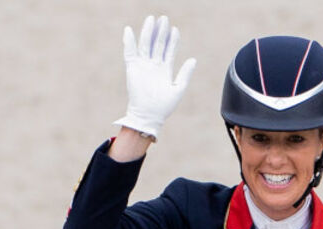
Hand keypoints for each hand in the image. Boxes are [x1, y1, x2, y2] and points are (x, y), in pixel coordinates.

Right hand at [114, 14, 194, 138]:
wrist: (149, 116)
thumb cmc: (164, 106)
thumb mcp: (178, 89)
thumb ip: (185, 74)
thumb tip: (193, 59)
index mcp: (165, 69)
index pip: (169, 50)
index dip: (172, 40)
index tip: (175, 29)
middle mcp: (153, 65)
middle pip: (157, 44)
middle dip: (161, 32)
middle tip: (163, 18)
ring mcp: (143, 66)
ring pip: (145, 45)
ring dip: (148, 32)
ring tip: (152, 20)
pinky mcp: (132, 68)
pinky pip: (129, 52)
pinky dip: (129, 41)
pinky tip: (129, 30)